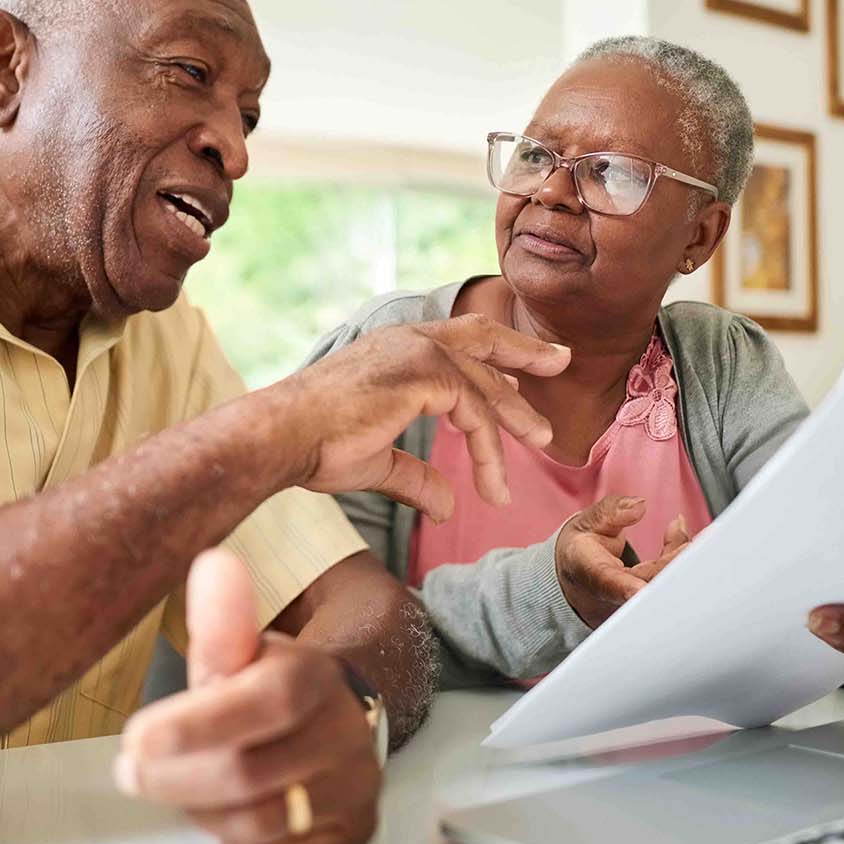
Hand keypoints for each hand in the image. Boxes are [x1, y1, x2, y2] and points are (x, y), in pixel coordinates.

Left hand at [115, 549, 382, 843]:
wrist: (328, 722)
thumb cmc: (265, 688)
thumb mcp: (239, 651)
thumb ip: (222, 617)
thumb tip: (214, 566)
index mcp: (316, 678)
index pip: (265, 702)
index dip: (196, 724)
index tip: (135, 738)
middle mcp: (348, 734)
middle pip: (247, 776)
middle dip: (174, 778)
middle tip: (132, 769)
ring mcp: (355, 789)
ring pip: (257, 824)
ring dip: (201, 810)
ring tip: (180, 785)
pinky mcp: (351, 837)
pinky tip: (224, 814)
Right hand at [262, 314, 570, 522]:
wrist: (282, 437)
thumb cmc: (314, 447)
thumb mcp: (377, 461)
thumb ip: (416, 476)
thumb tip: (447, 505)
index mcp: (393, 349)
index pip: (455, 342)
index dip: (491, 358)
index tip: (519, 375)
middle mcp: (407, 340)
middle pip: (482, 337)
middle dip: (525, 350)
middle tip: (561, 359)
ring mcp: (417, 352)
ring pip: (485, 383)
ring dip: (517, 415)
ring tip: (543, 442)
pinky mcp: (424, 375)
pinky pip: (476, 412)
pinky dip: (489, 450)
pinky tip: (493, 484)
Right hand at [556, 496, 691, 627]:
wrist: (578, 577)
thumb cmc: (581, 551)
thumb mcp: (586, 523)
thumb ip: (611, 513)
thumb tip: (639, 506)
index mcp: (590, 573)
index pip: (607, 583)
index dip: (624, 588)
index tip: (638, 590)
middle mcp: (614, 595)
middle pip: (648, 584)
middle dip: (673, 565)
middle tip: (696, 544)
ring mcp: (634, 602)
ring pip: (664, 584)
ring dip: (686, 561)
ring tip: (709, 536)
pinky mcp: (650, 602)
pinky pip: (670, 582)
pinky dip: (682, 560)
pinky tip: (691, 539)